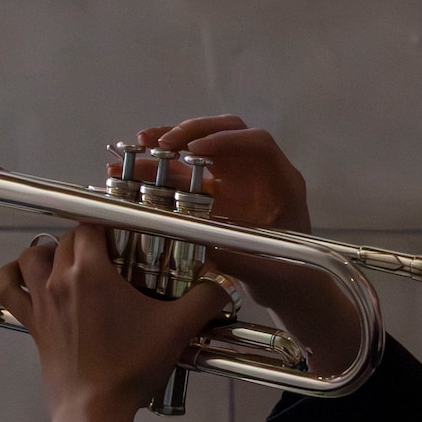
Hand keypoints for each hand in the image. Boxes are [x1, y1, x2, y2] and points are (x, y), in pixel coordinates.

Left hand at [0, 225, 229, 421]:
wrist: (93, 411)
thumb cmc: (131, 368)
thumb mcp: (176, 330)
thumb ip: (205, 301)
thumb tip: (224, 286)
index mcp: (91, 272)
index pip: (92, 226)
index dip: (109, 225)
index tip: (126, 235)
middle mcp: (59, 279)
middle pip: (67, 239)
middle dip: (89, 240)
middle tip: (114, 255)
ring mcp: (40, 302)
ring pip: (32, 256)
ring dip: (49, 250)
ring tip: (70, 260)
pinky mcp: (31, 324)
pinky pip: (9, 289)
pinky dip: (13, 275)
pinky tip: (26, 275)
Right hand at [126, 116, 359, 375]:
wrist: (288, 288)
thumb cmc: (287, 277)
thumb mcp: (264, 269)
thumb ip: (237, 255)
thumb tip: (199, 240)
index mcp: (282, 182)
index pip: (258, 143)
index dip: (227, 140)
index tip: (196, 149)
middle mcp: (259, 172)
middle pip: (227, 133)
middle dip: (192, 132)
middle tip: (160, 142)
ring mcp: (237, 179)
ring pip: (203, 147)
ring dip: (171, 143)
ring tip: (139, 143)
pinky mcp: (216, 192)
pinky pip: (189, 171)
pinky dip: (163, 168)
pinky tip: (133, 167)